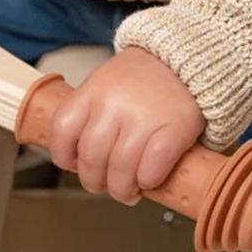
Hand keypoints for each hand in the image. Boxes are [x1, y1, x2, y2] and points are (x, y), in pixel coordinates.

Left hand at [50, 47, 204, 203]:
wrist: (188, 60)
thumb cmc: (144, 80)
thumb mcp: (106, 84)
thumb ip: (89, 115)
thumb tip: (78, 160)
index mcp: (94, 90)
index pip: (62, 129)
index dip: (63, 155)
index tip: (73, 165)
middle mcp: (115, 103)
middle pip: (91, 157)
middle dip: (94, 182)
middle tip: (104, 185)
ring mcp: (144, 116)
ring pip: (120, 169)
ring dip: (122, 189)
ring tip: (128, 190)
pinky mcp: (174, 129)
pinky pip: (152, 169)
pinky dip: (147, 181)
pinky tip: (148, 179)